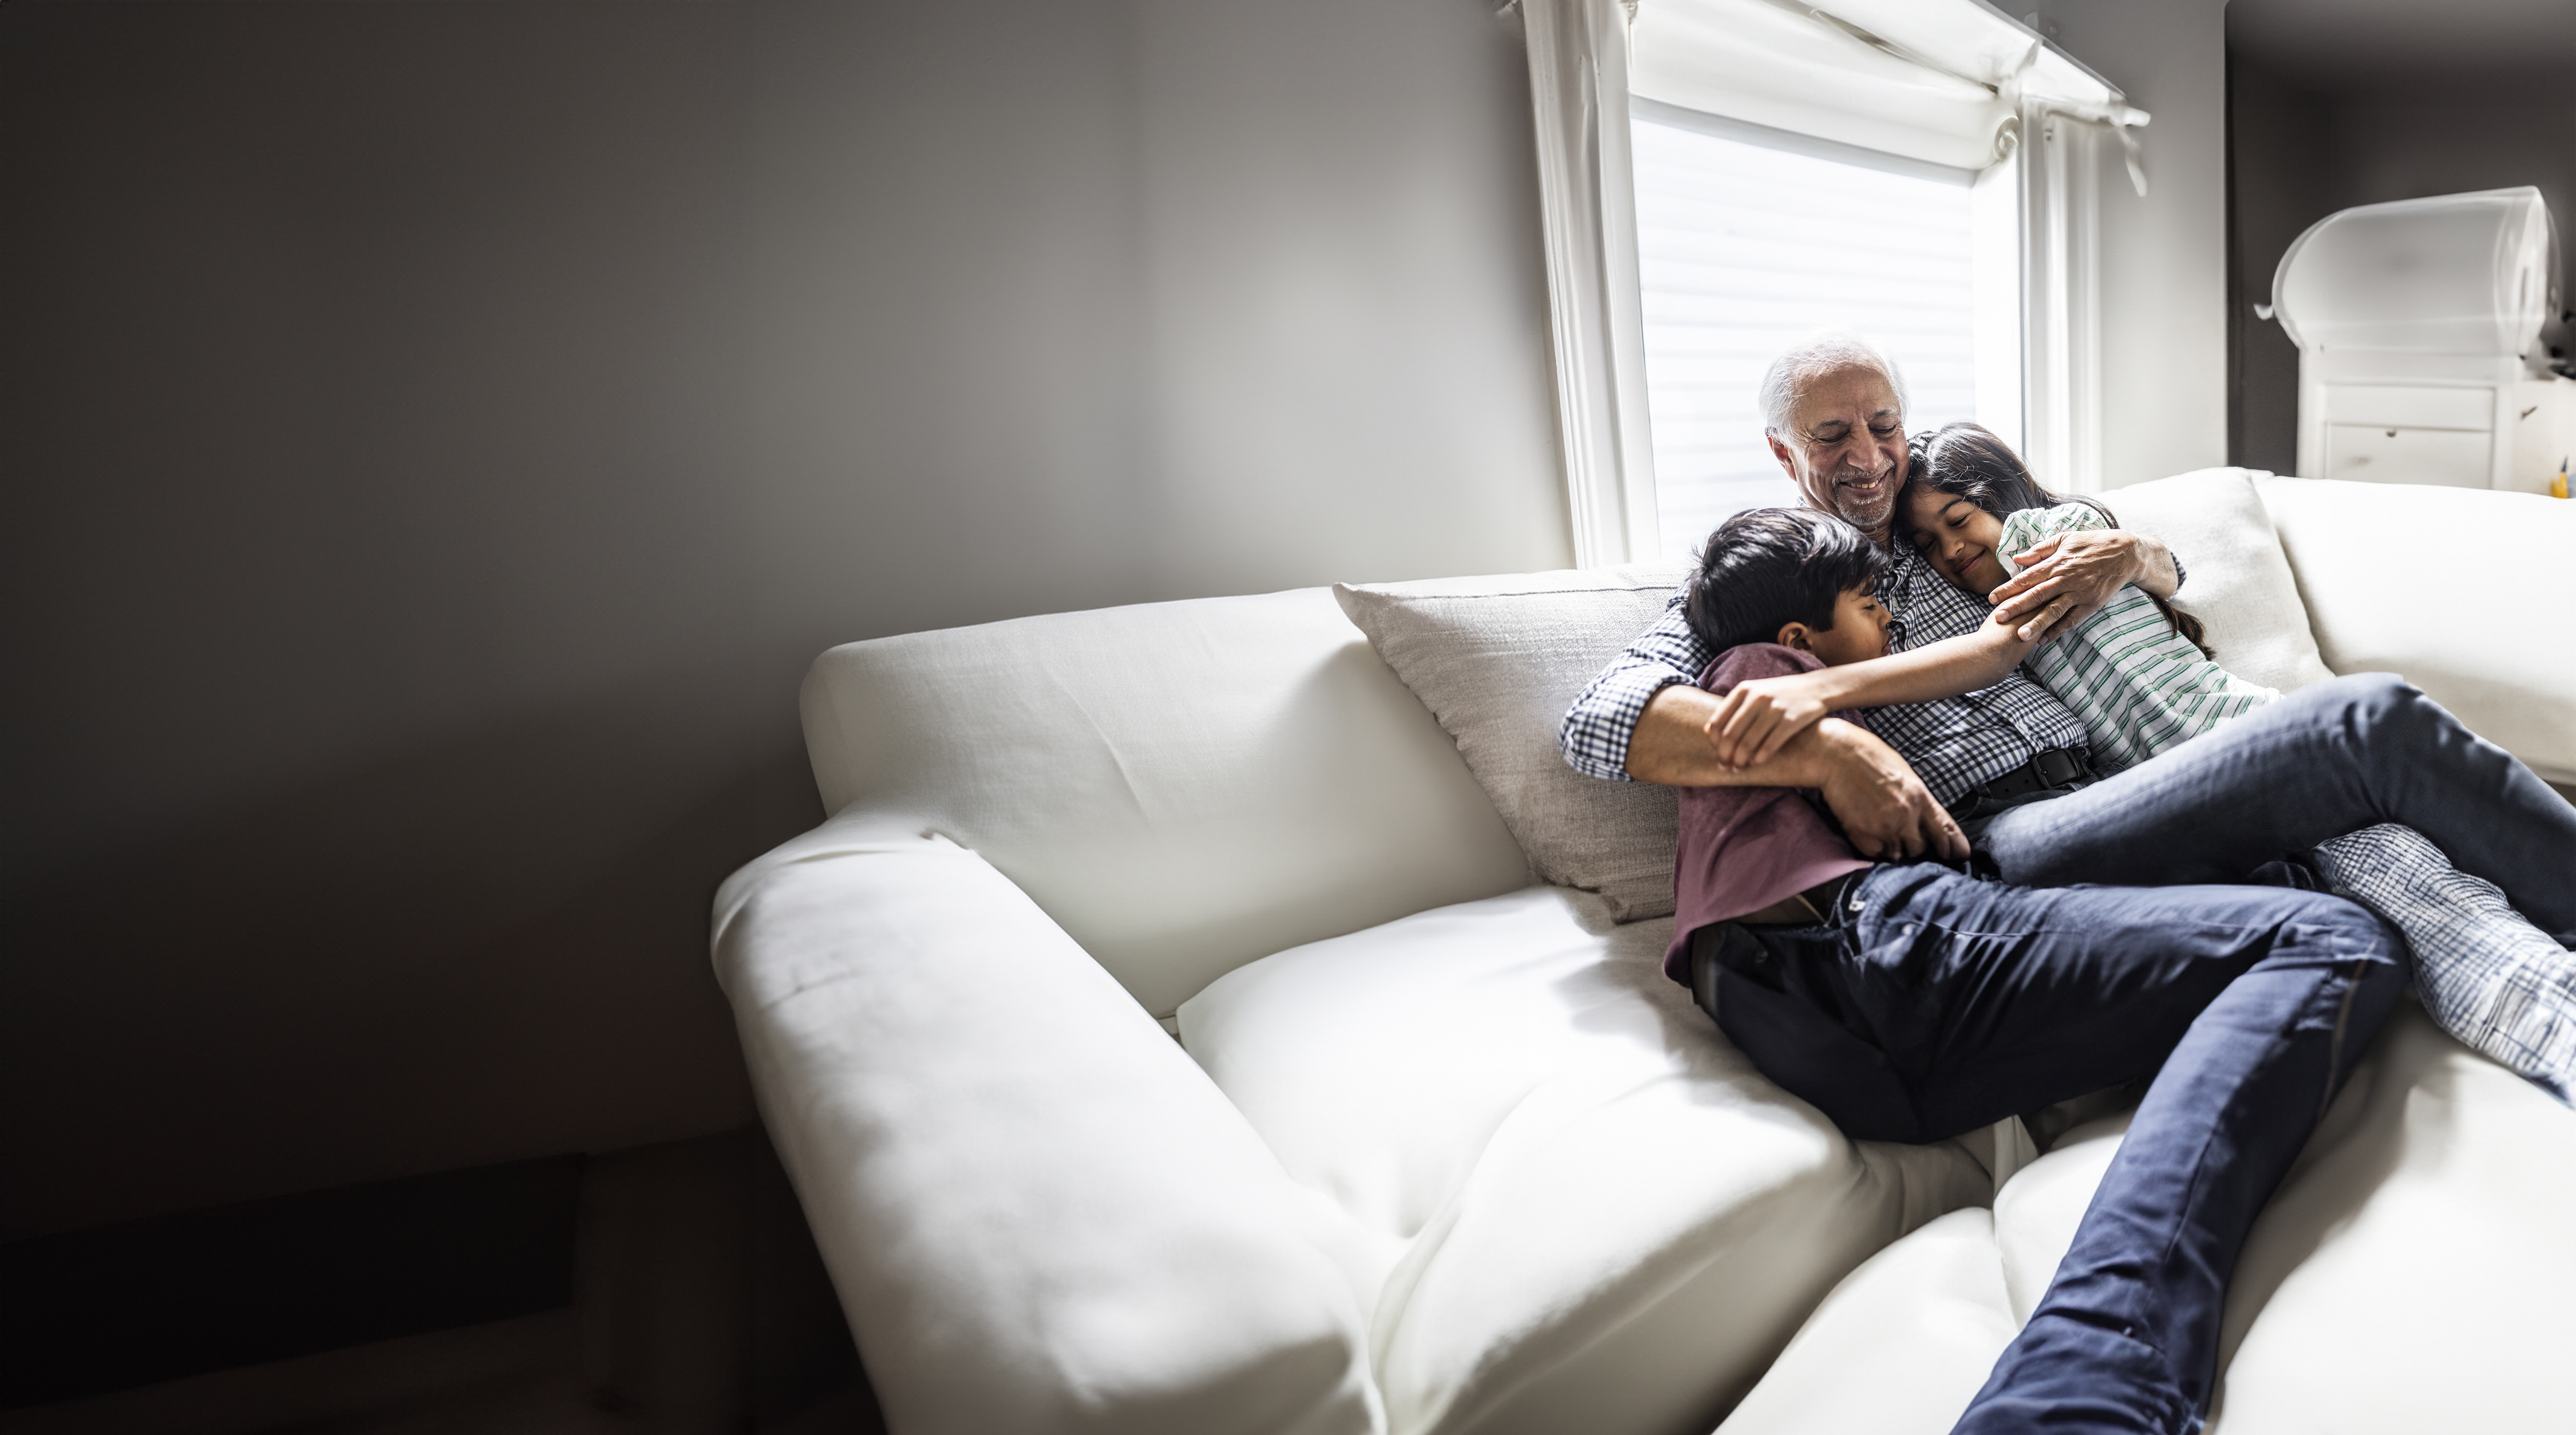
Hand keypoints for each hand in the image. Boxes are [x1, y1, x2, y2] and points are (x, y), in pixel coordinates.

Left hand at [1703, 673, 1832, 768]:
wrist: (1817, 688)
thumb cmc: (1780, 694)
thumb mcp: (1754, 692)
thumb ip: (1732, 708)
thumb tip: (1707, 730)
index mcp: (1744, 690)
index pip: (1718, 722)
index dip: (1714, 742)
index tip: (1717, 753)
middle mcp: (1757, 698)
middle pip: (1731, 735)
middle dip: (1725, 755)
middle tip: (1725, 767)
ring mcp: (1774, 709)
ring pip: (1748, 743)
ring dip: (1741, 760)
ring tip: (1739, 768)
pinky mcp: (1791, 720)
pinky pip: (1769, 745)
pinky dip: (1760, 758)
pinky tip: (1757, 763)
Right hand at [1812, 721, 1967, 861]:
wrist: (1834, 754)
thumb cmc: (1868, 756)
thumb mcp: (1904, 772)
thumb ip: (1917, 797)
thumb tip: (1925, 817)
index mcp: (1920, 796)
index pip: (1945, 829)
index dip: (1954, 846)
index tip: (1958, 855)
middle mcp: (1906, 815)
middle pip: (1920, 848)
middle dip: (1914, 845)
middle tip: (1902, 837)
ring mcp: (1884, 826)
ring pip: (1897, 854)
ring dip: (1893, 848)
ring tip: (1882, 833)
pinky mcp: (1862, 834)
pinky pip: (1875, 854)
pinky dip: (1873, 849)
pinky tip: (1868, 833)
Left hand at [1988, 530, 2144, 641]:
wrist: (2127, 553)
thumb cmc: (2093, 543)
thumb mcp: (2066, 538)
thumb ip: (2041, 550)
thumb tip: (2017, 559)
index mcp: (2058, 562)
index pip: (2028, 577)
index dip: (2009, 588)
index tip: (1992, 598)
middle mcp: (2067, 579)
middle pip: (2037, 595)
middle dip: (2016, 607)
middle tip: (1998, 618)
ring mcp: (2080, 593)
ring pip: (2054, 610)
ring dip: (2037, 623)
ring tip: (2020, 635)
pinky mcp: (2091, 604)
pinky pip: (2072, 620)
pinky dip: (2058, 630)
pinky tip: (2044, 640)